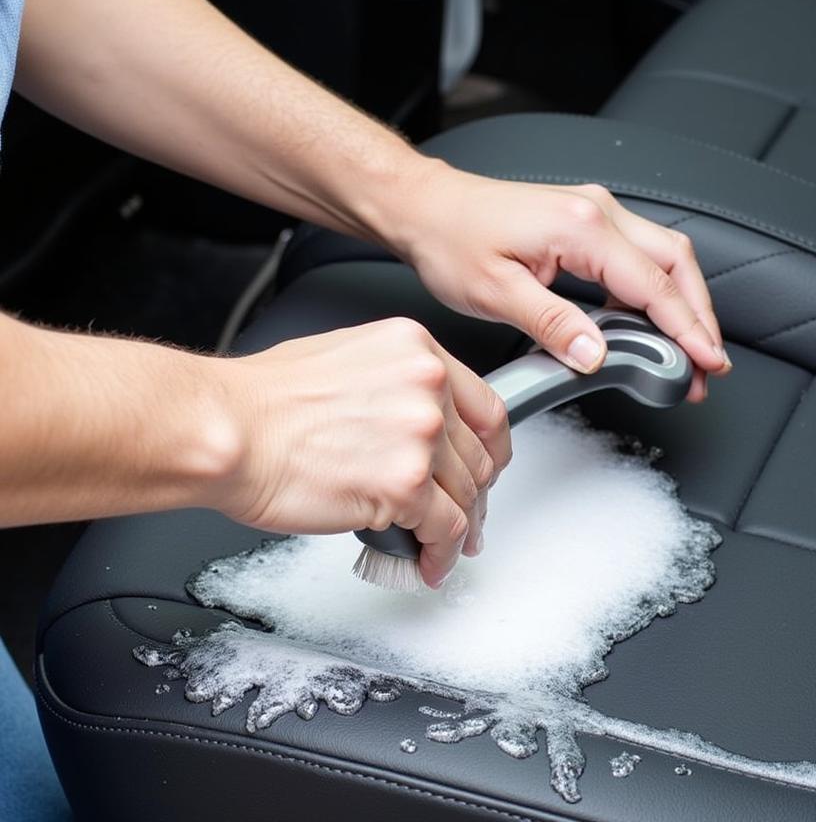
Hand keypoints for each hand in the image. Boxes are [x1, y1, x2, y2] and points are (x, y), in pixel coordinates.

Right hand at [209, 318, 510, 587]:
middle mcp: (427, 386)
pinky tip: (427, 562)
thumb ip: (394, 384)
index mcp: (416, 350)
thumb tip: (410, 419)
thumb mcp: (346, 359)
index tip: (486, 467)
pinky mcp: (405, 484)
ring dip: (458, 528)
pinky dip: (441, 553)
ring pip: (465, 494)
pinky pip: (444, 529)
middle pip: (478, 454)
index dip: (490, 447)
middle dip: (474, 492)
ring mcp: (420, 434)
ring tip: (441, 545)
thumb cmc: (264, 400)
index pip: (483, 405)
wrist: (227, 430)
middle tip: (464, 513)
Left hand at [390, 164, 730, 401]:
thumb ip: (553, 325)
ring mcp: (595, 212)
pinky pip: (637, 256)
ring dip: (680, 303)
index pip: (654, 285)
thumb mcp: (495, 292)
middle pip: (676, 263)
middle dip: (699, 316)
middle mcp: (597, 212)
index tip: (708, 361)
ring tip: (683, 352)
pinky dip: (653, 291)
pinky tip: (644, 325)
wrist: (428, 208)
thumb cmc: (451, 240)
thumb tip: (597, 356)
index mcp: (582, 227)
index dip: (687, 329)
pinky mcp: (585, 222)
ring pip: (663, 256)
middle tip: (708, 365)